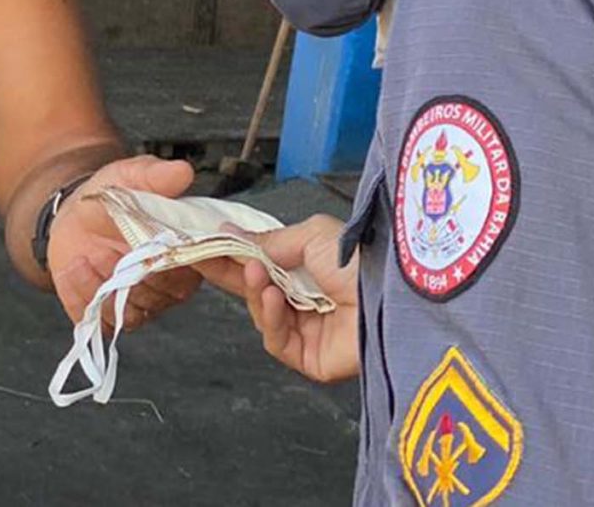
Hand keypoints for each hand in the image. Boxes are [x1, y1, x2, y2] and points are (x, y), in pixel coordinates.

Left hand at [44, 155, 199, 330]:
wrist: (76, 213)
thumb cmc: (114, 196)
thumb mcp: (132, 176)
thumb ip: (155, 176)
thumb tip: (183, 171)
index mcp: (184, 250)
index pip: (191, 268)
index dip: (170, 261)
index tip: (145, 242)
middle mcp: (167, 284)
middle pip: (161, 295)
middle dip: (133, 274)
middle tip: (110, 249)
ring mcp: (137, 303)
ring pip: (131, 313)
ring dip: (106, 286)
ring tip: (87, 257)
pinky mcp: (106, 314)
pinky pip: (100, 322)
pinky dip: (84, 296)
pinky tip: (75, 269)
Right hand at [198, 214, 358, 383]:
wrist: (388, 294)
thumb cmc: (360, 260)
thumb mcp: (311, 236)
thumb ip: (269, 241)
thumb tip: (232, 236)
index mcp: (310, 268)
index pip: (263, 264)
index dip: (233, 256)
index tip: (205, 245)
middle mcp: (309, 299)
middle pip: (258, 291)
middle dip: (233, 274)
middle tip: (205, 258)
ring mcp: (310, 330)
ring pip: (264, 316)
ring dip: (256, 293)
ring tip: (256, 274)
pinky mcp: (311, 358)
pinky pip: (278, 341)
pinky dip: (271, 319)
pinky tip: (274, 299)